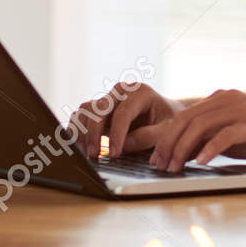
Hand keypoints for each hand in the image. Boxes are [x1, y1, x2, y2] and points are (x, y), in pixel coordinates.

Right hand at [66, 82, 183, 158]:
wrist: (164, 115)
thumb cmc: (168, 122)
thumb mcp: (167, 130)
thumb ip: (149, 136)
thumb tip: (125, 145)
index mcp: (140, 92)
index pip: (123, 113)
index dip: (117, 135)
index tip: (115, 154)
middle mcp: (121, 91)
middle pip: (99, 109)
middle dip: (94, 134)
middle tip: (94, 155)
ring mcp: (108, 98)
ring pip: (86, 110)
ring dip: (83, 132)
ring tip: (88, 153)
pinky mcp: (98, 108)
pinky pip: (81, 115)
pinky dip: (77, 130)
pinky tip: (81, 146)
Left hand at [138, 89, 245, 171]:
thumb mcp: (232, 136)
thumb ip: (208, 137)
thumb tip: (180, 152)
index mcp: (221, 98)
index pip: (184, 115)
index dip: (167, 137)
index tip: (158, 158)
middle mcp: (229, 98)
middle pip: (188, 119)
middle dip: (170, 144)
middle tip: (161, 165)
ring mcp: (242, 109)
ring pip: (201, 126)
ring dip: (184, 149)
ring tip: (176, 167)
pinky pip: (225, 135)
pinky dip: (210, 149)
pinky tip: (202, 162)